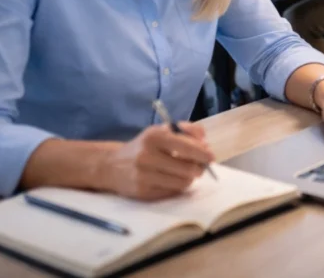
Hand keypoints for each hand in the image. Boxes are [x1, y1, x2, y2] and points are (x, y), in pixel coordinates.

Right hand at [97, 123, 214, 199]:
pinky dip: (177, 187)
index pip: (186, 147)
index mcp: (154, 137)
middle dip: (199, 168)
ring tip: (186, 173)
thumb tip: (205, 143)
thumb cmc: (144, 146)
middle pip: (187, 168)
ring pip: (182, 182)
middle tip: (200, 167)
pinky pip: (171, 192)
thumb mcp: (161, 130)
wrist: (112, 165)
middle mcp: (147, 156)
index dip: (202, 153)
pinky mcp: (142, 192)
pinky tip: (171, 179)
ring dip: (189, 178)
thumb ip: (187, 130)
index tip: (211, 157)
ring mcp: (143, 176)